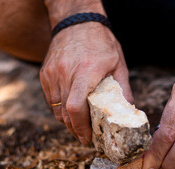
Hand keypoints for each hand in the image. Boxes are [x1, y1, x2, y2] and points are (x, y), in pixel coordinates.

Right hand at [40, 22, 132, 143]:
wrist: (76, 22)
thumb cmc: (101, 43)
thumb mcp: (118, 65)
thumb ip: (123, 90)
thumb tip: (129, 111)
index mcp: (86, 71)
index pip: (76, 107)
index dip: (81, 127)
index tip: (87, 139)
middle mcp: (65, 73)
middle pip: (65, 113)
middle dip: (75, 130)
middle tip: (85, 137)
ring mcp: (52, 74)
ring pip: (56, 109)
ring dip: (67, 121)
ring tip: (79, 126)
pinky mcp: (45, 74)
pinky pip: (51, 99)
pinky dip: (60, 109)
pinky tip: (71, 110)